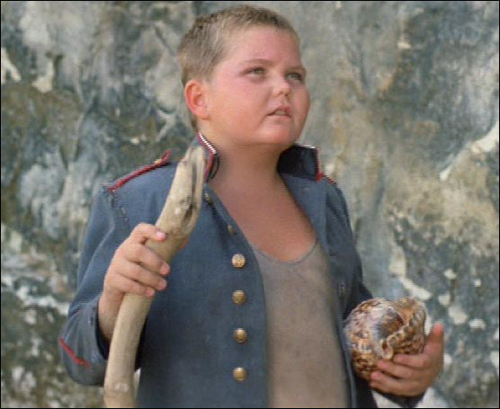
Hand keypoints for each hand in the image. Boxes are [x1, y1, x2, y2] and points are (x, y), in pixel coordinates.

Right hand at [98, 223, 170, 340]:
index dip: (151, 231)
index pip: (140, 230)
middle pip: (137, 251)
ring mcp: (116, 265)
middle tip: (168, 271)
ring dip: (151, 279)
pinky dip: (141, 289)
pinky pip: (127, 284)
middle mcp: (123, 250)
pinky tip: (151, 293)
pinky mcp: (112, 280)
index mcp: (134, 241)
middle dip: (155, 261)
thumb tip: (184, 241)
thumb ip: (166, 249)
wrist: (118, 289)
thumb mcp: (151, 257)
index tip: (164, 237)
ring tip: (163, 285)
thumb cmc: (140, 267)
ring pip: (134, 270)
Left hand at [369, 323, 444, 396]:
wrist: (434, 370)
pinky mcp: (409, 391)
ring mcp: (417, 385)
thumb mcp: (434, 343)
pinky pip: (396, 391)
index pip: (421, 363)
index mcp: (431, 363)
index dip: (408, 361)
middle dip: (393, 370)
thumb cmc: (430, 352)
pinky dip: (385, 388)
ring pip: (401, 386)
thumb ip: (435, 335)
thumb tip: (439, 325)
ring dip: (386, 382)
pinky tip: (373, 383)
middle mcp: (425, 377)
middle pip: (408, 375)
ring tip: (373, 375)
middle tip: (379, 363)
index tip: (395, 357)